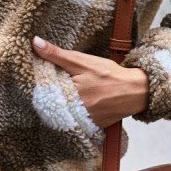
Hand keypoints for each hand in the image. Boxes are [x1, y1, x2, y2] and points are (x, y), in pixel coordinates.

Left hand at [31, 35, 148, 129]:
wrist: (136, 91)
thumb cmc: (109, 74)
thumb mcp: (82, 61)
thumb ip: (57, 54)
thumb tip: (35, 43)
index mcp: (71, 95)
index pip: (45, 92)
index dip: (42, 85)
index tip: (40, 78)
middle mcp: (76, 112)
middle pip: (54, 104)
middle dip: (51, 95)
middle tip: (57, 86)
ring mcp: (84, 122)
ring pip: (64, 114)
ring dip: (62, 105)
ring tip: (67, 94)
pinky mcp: (92, 127)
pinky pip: (76, 121)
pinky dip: (74, 113)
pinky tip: (78, 103)